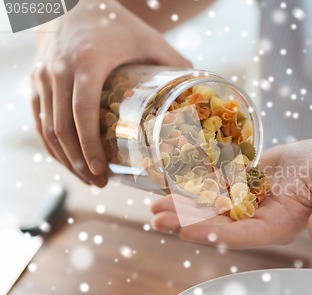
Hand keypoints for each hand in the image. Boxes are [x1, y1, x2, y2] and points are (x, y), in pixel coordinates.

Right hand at [31, 0, 190, 185]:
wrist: (73, 3)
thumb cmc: (115, 22)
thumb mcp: (148, 39)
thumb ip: (174, 62)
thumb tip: (199, 90)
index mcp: (87, 63)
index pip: (82, 112)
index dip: (89, 146)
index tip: (101, 171)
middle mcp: (59, 71)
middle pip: (62, 128)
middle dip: (79, 162)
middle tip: (99, 182)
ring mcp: (43, 77)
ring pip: (47, 128)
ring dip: (64, 158)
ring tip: (86, 178)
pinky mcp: (35, 81)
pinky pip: (38, 119)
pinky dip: (51, 144)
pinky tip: (66, 159)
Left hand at [150, 139, 311, 248]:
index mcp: (278, 225)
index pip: (243, 234)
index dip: (216, 233)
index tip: (187, 231)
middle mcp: (257, 217)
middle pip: (218, 223)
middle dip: (186, 221)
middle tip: (156, 220)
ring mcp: (247, 202)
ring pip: (210, 206)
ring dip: (182, 206)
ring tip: (153, 206)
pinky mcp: (240, 184)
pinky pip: (214, 185)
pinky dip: (192, 185)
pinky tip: (169, 183)